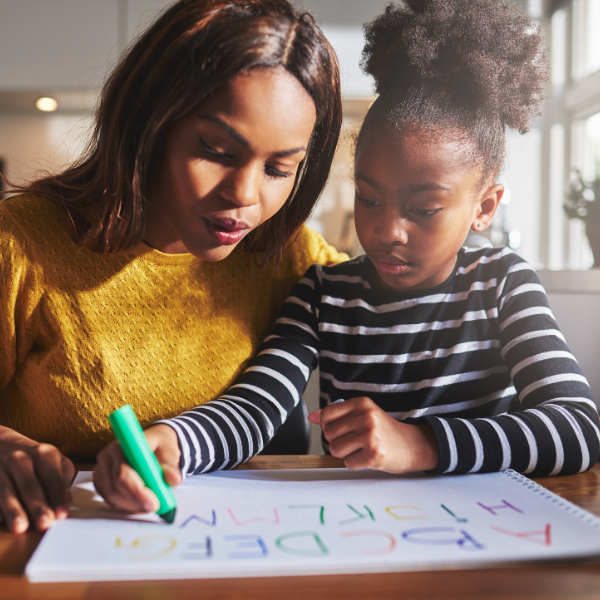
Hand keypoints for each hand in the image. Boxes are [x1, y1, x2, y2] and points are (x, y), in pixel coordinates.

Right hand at [0, 426, 73, 533]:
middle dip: (37, 505)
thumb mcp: (53, 460)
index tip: (62, 515)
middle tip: (45, 523)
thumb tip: (67, 499)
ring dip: (14, 510)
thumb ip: (62, 479)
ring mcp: (0, 469)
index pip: (53, 478)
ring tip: (20, 527)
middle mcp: (20, 459)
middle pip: (30, 486)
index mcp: (44, 453)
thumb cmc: (34, 457)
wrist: (1, 443)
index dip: (58, 497)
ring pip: (7, 492)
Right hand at [94, 424, 181, 513]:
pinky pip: (110, 501)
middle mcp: (107, 457)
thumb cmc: (160, 446)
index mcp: (122, 445)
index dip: (137, 491)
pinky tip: (141, 502)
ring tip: (151, 503)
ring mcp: (101, 470)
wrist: (152, 444)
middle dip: (137, 502)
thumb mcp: (170, 450)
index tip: (154, 503)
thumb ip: (171, 464)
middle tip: (156, 507)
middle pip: (115, 488)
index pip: (123, 473)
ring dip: (133, 505)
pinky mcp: (101, 483)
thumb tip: (173, 479)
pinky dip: (127, 506)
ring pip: (113, 497)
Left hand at [308, 397, 439, 473]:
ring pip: (335, 449)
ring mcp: (370, 436)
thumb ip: (337, 414)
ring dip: (345, 454)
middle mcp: (366, 417)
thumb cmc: (383, 430)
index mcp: (361, 403)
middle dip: (337, 441)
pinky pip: (348, 463)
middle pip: (328, 433)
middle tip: (353, 442)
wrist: (412, 445)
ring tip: (360, 449)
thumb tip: (312, 417)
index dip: (327, 426)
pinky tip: (367, 457)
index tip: (339, 430)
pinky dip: (355, 463)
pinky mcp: (374, 455)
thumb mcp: (362, 415)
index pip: (327, 414)